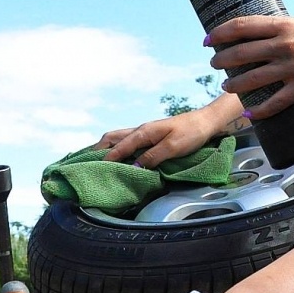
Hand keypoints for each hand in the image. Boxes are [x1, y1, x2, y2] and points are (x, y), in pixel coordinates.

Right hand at [95, 97, 238, 166]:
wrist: (206, 122)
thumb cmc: (192, 133)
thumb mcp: (173, 147)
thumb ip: (153, 157)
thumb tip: (134, 168)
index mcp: (144, 132)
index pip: (119, 146)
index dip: (106, 159)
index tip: (94, 170)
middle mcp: (141, 130)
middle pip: (112, 138)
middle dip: (98, 149)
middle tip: (87, 163)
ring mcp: (145, 132)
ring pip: (119, 138)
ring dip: (107, 148)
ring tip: (97, 161)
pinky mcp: (151, 136)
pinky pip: (128, 141)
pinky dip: (118, 148)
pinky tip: (118, 156)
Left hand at [206, 14, 293, 118]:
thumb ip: (283, 30)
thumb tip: (263, 38)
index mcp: (283, 25)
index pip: (242, 26)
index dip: (221, 32)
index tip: (209, 39)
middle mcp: (285, 45)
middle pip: (242, 53)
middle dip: (222, 60)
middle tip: (214, 64)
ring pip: (254, 78)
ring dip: (235, 84)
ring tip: (226, 86)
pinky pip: (276, 101)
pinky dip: (260, 110)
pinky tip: (250, 114)